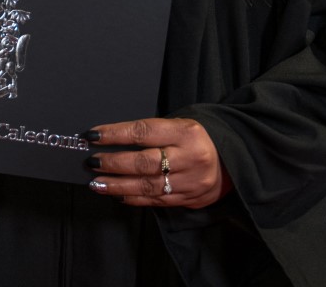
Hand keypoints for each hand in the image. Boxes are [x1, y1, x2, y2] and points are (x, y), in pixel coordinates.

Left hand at [84, 116, 230, 208]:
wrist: (233, 161)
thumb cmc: (197, 138)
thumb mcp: (180, 125)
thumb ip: (153, 133)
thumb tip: (113, 139)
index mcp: (186, 132)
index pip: (143, 132)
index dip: (115, 134)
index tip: (93, 135)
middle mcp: (189, 157)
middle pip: (144, 162)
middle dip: (113, 163)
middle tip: (92, 162)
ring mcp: (190, 182)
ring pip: (147, 185)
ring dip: (117, 185)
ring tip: (97, 182)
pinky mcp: (189, 199)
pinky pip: (156, 200)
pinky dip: (134, 198)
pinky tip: (118, 194)